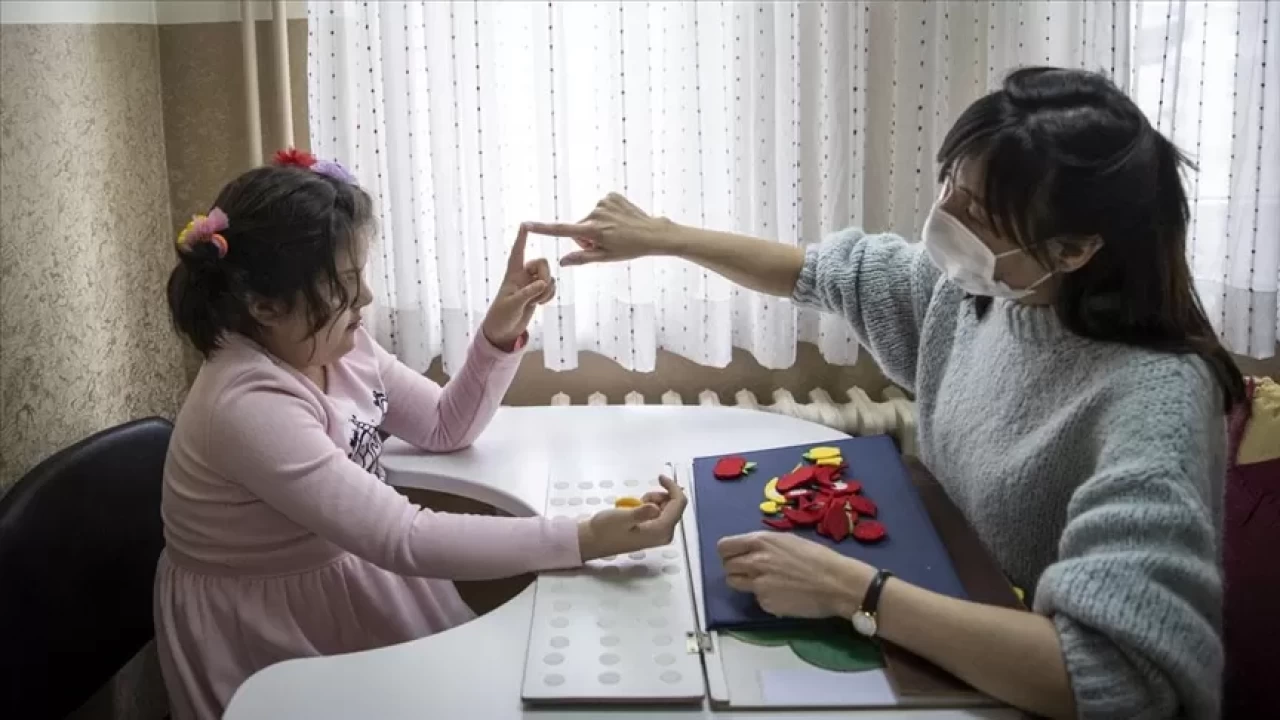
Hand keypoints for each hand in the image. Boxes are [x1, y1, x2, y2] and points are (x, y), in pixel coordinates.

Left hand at [481, 226, 555, 349]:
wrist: (503, 330)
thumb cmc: (501, 316)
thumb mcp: (513, 305)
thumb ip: (528, 293)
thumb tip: (543, 283)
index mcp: (512, 274)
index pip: (518, 252)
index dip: (521, 238)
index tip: (525, 224)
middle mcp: (523, 275)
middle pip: (542, 263)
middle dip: (545, 276)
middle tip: (539, 291)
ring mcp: (531, 284)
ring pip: (549, 276)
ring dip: (547, 290)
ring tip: (536, 303)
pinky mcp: (538, 293)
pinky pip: (552, 287)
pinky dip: (550, 295)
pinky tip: (541, 304)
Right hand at [524, 193, 675, 265]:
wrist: (653, 233)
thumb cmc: (629, 249)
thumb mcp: (605, 257)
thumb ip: (582, 258)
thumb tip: (562, 261)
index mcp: (593, 231)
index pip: (562, 230)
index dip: (543, 229)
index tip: (526, 225)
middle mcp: (596, 214)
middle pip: (578, 227)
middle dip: (586, 236)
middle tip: (605, 243)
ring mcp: (604, 202)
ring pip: (589, 218)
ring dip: (597, 226)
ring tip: (616, 232)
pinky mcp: (611, 195)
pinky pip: (600, 207)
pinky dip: (606, 215)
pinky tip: (619, 220)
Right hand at [577, 476, 687, 560]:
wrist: (594, 541)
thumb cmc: (606, 530)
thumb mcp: (622, 518)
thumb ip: (641, 513)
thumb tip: (656, 507)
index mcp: (661, 530)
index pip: (679, 504)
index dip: (673, 487)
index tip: (660, 477)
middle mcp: (665, 534)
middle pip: (676, 506)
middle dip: (661, 496)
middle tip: (641, 498)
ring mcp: (659, 535)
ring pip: (668, 509)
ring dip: (655, 501)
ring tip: (637, 504)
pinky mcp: (653, 533)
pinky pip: (660, 514)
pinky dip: (651, 507)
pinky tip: (637, 510)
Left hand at [718, 531, 873, 618]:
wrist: (837, 583)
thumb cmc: (819, 557)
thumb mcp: (788, 540)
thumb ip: (765, 545)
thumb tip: (752, 551)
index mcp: (760, 541)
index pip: (724, 546)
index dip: (728, 552)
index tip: (734, 555)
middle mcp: (754, 561)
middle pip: (727, 566)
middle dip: (735, 568)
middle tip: (750, 571)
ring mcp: (758, 584)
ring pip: (734, 583)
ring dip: (744, 582)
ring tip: (763, 582)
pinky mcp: (765, 603)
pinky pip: (756, 599)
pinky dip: (765, 597)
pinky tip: (782, 594)